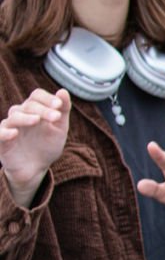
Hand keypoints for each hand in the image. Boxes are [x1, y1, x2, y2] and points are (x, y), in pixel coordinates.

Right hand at [0, 88, 70, 205]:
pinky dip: (5, 132)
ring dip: (26, 117)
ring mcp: (10, 127)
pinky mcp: (2, 141)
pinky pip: (0, 133)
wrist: (36, 168)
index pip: (37, 96)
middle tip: (56, 117)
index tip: (59, 106)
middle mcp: (20, 115)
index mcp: (34, 110)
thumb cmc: (47, 145)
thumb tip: (63, 91)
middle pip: (28, 105)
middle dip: (43, 110)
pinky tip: (14, 133)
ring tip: (37, 120)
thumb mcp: (59, 128)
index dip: (47, 98)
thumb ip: (63, 110)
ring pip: (14, 116)